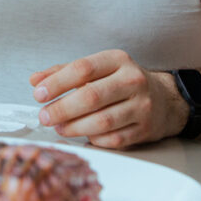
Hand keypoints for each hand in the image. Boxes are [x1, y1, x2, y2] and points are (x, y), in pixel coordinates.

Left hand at [29, 49, 186, 148]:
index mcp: (118, 60)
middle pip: (91, 96)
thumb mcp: (97, 69)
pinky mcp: (145, 129)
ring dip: (74, 127)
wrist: (165, 99)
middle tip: (45, 116)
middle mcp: (132, 81)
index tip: (39, 93)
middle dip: (62, 109)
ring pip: (102, 121)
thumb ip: (64, 72)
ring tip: (59, 127)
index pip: (83, 69)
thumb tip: (35, 80)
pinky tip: (83, 135)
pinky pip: (114, 139)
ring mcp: (142, 105)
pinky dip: (94, 140)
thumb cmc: (122, 82)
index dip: (57, 82)